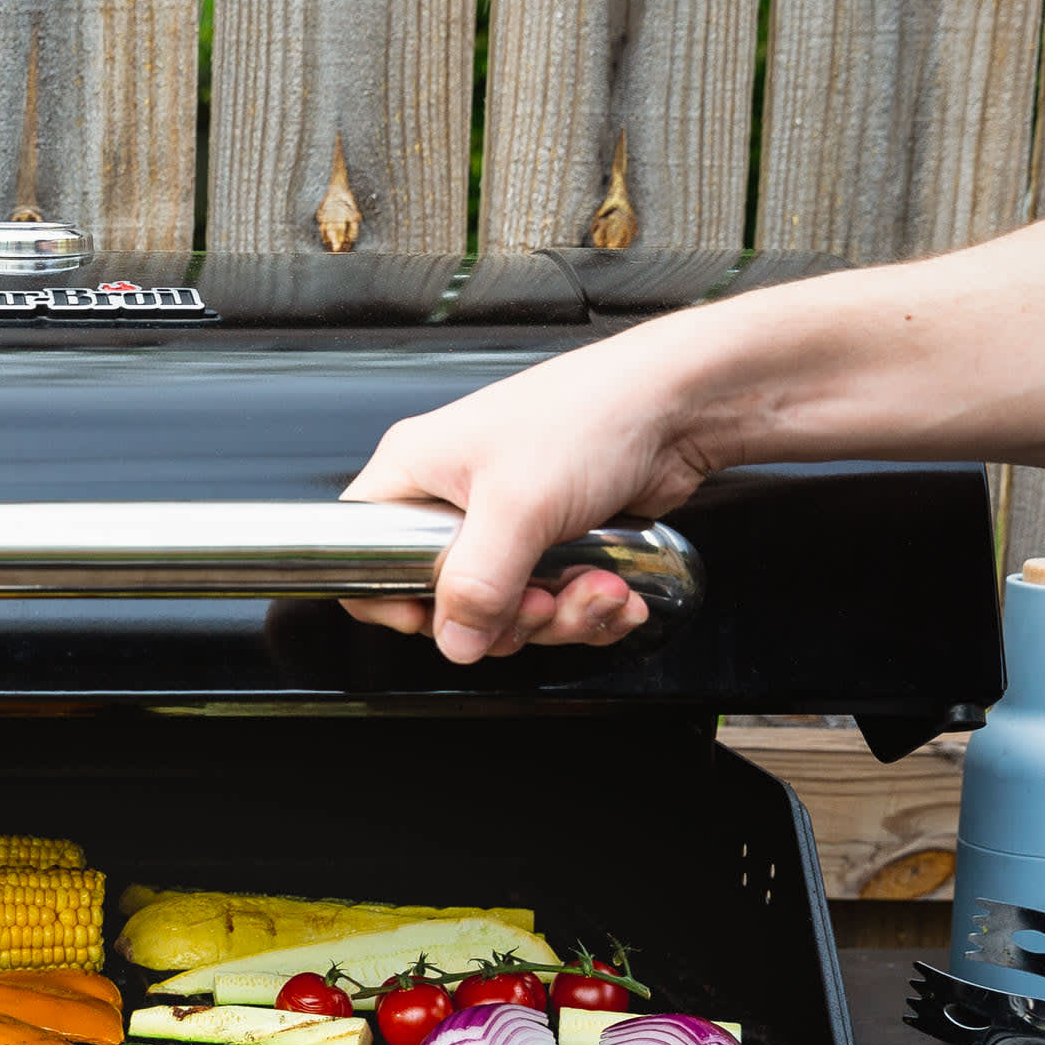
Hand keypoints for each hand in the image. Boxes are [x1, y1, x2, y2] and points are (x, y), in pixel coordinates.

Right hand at [339, 340, 716, 662]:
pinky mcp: (554, 539)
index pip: (366, 550)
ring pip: (506, 608)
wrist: (678, 406)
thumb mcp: (519, 504)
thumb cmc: (591, 413)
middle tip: (539, 602)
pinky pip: (553, 601)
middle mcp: (456, 497)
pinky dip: (587, 609)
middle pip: (447, 599)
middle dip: (507, 617)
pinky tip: (616, 593)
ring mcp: (507, 521)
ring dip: (559, 616)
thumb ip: (476, 583)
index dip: (391, 596)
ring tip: (596, 590)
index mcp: (419, 470)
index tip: (435, 618)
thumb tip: (454, 638)